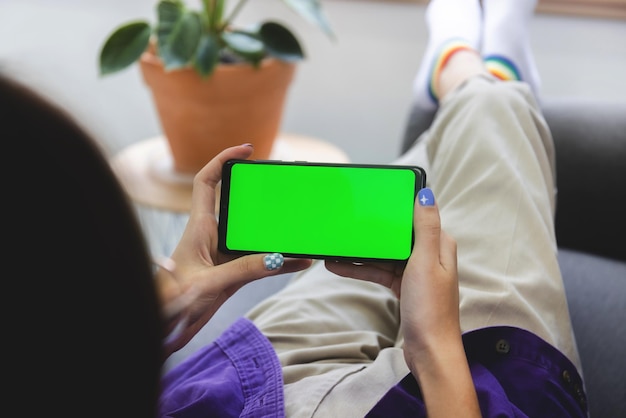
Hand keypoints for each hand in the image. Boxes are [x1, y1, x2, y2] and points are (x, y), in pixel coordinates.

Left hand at [157, 144, 311, 353]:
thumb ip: (244, 270)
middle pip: (238, 205)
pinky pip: (260, 261)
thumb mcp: (208, 283)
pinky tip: (299, 262)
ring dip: (275, 233)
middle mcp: (211, 236)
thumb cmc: (170, 302)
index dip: (223, 159)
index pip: (207, 181)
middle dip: (261, 195)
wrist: (161, 329)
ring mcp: (222, 255)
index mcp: (198, 227)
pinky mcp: (231, 273)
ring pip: (253, 235)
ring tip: (299, 228)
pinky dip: (279, 262)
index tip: (247, 149)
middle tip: (284, 189)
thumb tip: (279, 258)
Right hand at [325, 188, 479, 415]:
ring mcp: (416, 273)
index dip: (396, 207)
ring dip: (362, 253)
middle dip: (372, 230)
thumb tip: (426, 194)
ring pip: (385, 255)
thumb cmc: (430, 308)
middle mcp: (429, 256)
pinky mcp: (405, 287)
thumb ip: (425, 228)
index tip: (373, 198)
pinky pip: (380, 272)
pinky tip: (340, 268)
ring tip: (335, 248)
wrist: (429, 351)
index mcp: (439, 245)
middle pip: (397, 235)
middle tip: (347, 222)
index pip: (416, 217)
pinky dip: (363, 269)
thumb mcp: (425, 262)